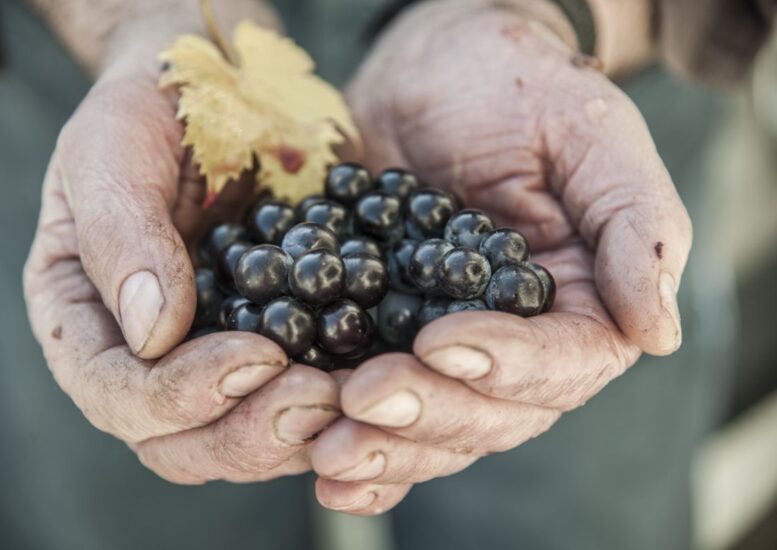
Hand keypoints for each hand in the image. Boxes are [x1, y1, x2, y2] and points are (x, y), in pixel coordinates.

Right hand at [23, 28, 338, 483]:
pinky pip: (305, 396)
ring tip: (352, 397)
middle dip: (248, 433)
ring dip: (300, 433)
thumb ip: (121, 235)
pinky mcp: (283, 341)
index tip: (251, 358)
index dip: (177, 398)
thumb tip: (153, 334)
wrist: (227, 86)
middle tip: (313, 397)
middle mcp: (149, 356)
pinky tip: (379, 383)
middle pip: (181, 443)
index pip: (115, 394)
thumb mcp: (113, 150)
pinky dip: (341, 405)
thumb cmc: (154, 108)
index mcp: (87, 318)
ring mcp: (218, 355)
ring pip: (246, 437)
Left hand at [312, 0, 690, 513]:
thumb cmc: (521, 91)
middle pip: (490, 415)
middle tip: (362, 400)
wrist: (433, 75)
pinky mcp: (386, 341)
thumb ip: (636, 228)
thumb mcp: (592, 137)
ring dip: (384, 449)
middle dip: (426, 414)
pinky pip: (380, 409)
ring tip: (330, 451)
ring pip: (432, 429)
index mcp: (580, 309)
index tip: (438, 340)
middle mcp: (518, 347)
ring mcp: (448, 351)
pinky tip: (320, 468)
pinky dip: (356, 445)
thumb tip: (658, 332)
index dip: (504, 364)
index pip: (561, 365)